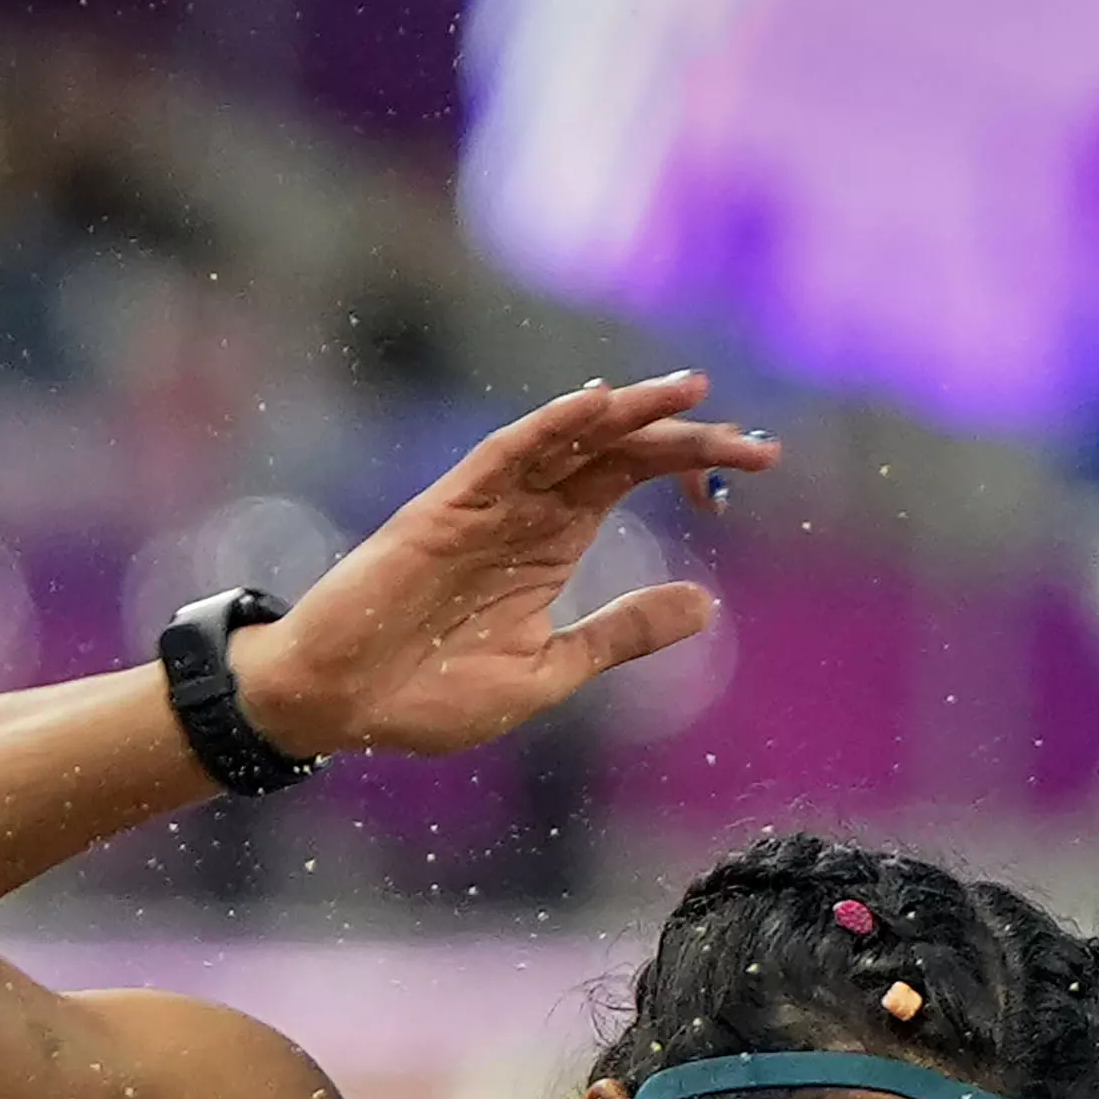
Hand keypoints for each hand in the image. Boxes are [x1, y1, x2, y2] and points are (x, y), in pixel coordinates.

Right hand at [234, 373, 776, 756]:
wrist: (338, 704)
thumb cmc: (427, 694)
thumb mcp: (550, 670)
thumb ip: (621, 633)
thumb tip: (709, 603)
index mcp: (551, 542)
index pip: (634, 477)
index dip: (694, 464)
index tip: (761, 467)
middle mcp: (525, 511)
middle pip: (617, 451)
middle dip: (688, 439)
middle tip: (760, 443)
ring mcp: (485, 506)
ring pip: (569, 440)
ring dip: (629, 412)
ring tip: (694, 393)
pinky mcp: (444, 510)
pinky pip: (503, 455)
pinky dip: (550, 427)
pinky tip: (597, 404)